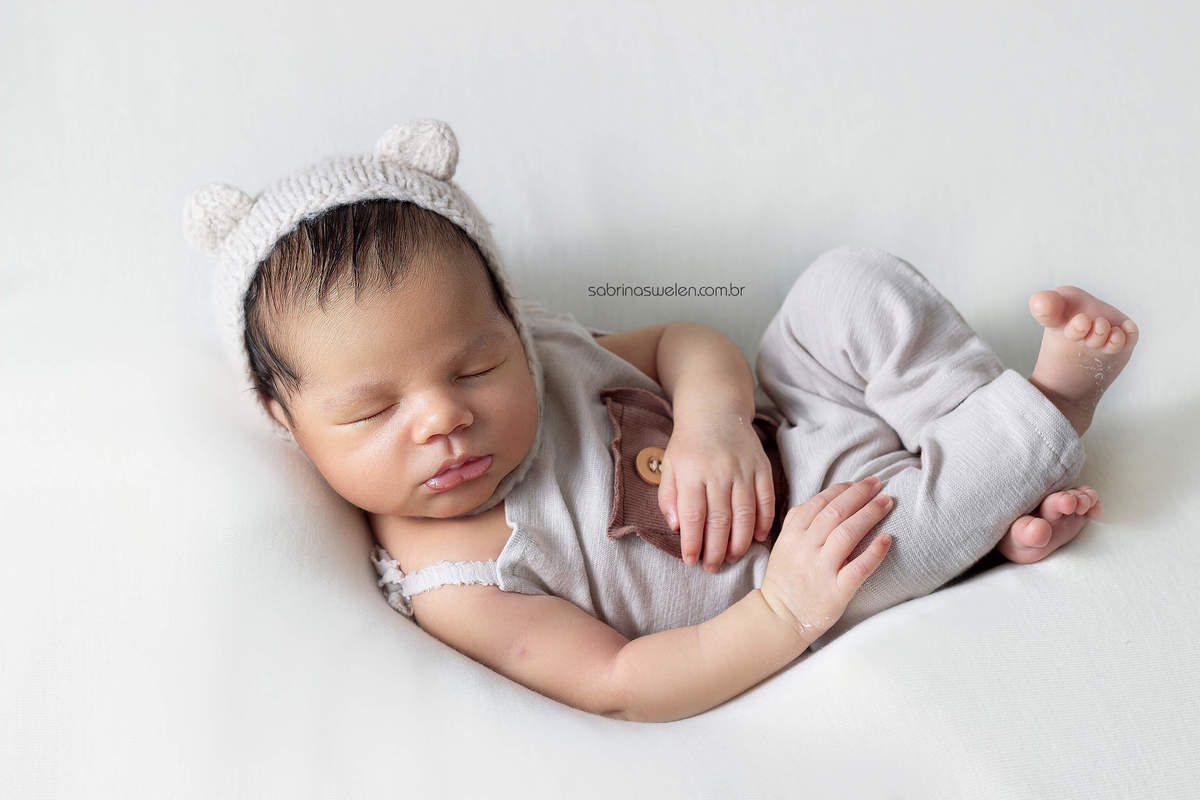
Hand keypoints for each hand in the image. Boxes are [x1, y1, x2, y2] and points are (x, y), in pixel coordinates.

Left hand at [657, 414, 775, 571]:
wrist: (715, 411)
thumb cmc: (689, 444)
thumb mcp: (669, 466)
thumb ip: (669, 497)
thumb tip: (676, 527)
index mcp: (693, 473)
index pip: (693, 516)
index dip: (692, 543)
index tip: (691, 561)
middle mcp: (719, 472)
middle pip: (720, 520)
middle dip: (716, 549)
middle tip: (712, 567)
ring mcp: (743, 470)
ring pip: (745, 514)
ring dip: (740, 542)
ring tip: (733, 558)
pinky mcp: (762, 468)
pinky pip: (766, 500)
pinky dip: (764, 521)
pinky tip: (758, 538)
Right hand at [759, 478, 893, 642]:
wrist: (779, 619)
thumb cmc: (785, 580)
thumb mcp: (784, 545)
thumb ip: (800, 522)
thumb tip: (828, 497)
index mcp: (792, 535)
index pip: (819, 503)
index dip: (841, 489)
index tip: (858, 482)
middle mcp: (806, 549)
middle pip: (836, 512)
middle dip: (859, 494)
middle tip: (878, 483)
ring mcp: (821, 570)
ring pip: (847, 533)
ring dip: (869, 514)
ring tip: (886, 503)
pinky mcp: (836, 591)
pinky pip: (859, 568)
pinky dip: (874, 551)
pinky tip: (887, 539)